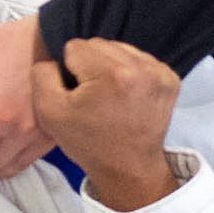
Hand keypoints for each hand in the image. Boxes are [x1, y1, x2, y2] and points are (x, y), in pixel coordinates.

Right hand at [31, 38, 181, 210]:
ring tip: (110, 95)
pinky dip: (129, 72)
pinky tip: (126, 94)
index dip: (69, 71)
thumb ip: (43, 74)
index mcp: (112, 74)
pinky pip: (138, 58)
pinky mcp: (170, 78)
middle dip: (90, 66)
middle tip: (93, 97)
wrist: (129, 168)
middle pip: (99, 44)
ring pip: (119, 48)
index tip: (78, 95)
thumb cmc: (89, 143)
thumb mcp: (49, 112)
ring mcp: (160, 72)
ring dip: (110, 66)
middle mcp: (141, 68)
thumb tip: (55, 57)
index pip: (75, 46)